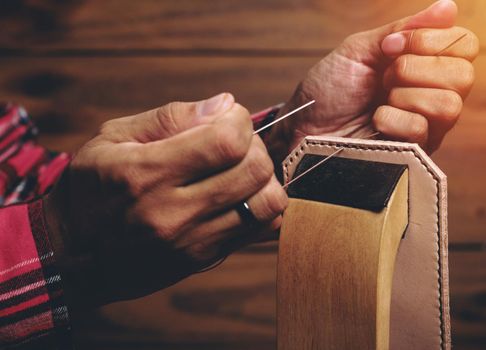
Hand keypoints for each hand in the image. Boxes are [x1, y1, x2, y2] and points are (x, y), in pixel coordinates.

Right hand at [43, 93, 287, 312]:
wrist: (73, 255)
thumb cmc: (92, 188)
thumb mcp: (112, 138)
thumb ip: (170, 117)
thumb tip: (226, 104)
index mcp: (147, 172)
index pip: (227, 141)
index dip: (238, 120)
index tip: (226, 118)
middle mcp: (174, 211)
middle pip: (254, 169)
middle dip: (254, 145)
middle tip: (234, 144)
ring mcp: (193, 241)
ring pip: (268, 203)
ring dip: (263, 178)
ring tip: (239, 171)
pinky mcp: (205, 258)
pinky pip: (262, 230)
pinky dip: (262, 206)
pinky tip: (239, 196)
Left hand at [267, 0, 477, 157]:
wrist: (302, 127)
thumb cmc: (327, 91)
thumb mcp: (360, 51)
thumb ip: (403, 29)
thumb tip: (448, 7)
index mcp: (421, 65)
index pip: (464, 45)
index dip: (433, 40)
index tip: (392, 46)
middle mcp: (429, 95)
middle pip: (463, 75)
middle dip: (414, 68)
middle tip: (383, 77)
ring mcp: (424, 127)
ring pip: (449, 104)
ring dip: (405, 95)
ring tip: (379, 101)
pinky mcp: (412, 154)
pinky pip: (422, 129)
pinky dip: (392, 119)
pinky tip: (375, 121)